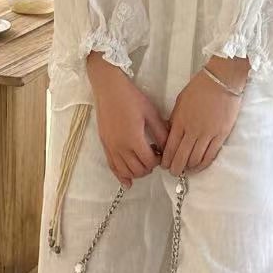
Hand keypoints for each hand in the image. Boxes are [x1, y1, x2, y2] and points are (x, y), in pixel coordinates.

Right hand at [87, 53, 168, 188]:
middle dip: (149, 167)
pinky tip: (127, 183)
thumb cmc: (131, 98)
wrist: (108, 89)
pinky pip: (112, 166)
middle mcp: (120, 147)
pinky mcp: (105, 145)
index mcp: (134, 139)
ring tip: (144, 163)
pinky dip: (120, 176)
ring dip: (137, 172)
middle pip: (138, 170)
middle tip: (154, 157)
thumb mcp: (151, 113)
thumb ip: (161, 132)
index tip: (161, 153)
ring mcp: (111, 147)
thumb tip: (168, 147)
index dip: (158, 161)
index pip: (149, 161)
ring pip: (125, 171)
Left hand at [160, 60, 247, 174]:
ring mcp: (208, 134)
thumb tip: (170, 136)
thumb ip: (175, 121)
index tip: (164, 165)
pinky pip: (210, 155)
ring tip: (186, 170)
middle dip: (175, 168)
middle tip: (173, 172)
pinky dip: (203, 164)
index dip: (166, 160)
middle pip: (181, 157)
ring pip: (195, 159)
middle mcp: (193, 130)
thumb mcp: (180, 102)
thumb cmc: (199, 88)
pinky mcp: (221, 135)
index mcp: (180, 122)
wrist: (221, 81)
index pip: (170, 148)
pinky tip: (199, 166)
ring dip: (189, 168)